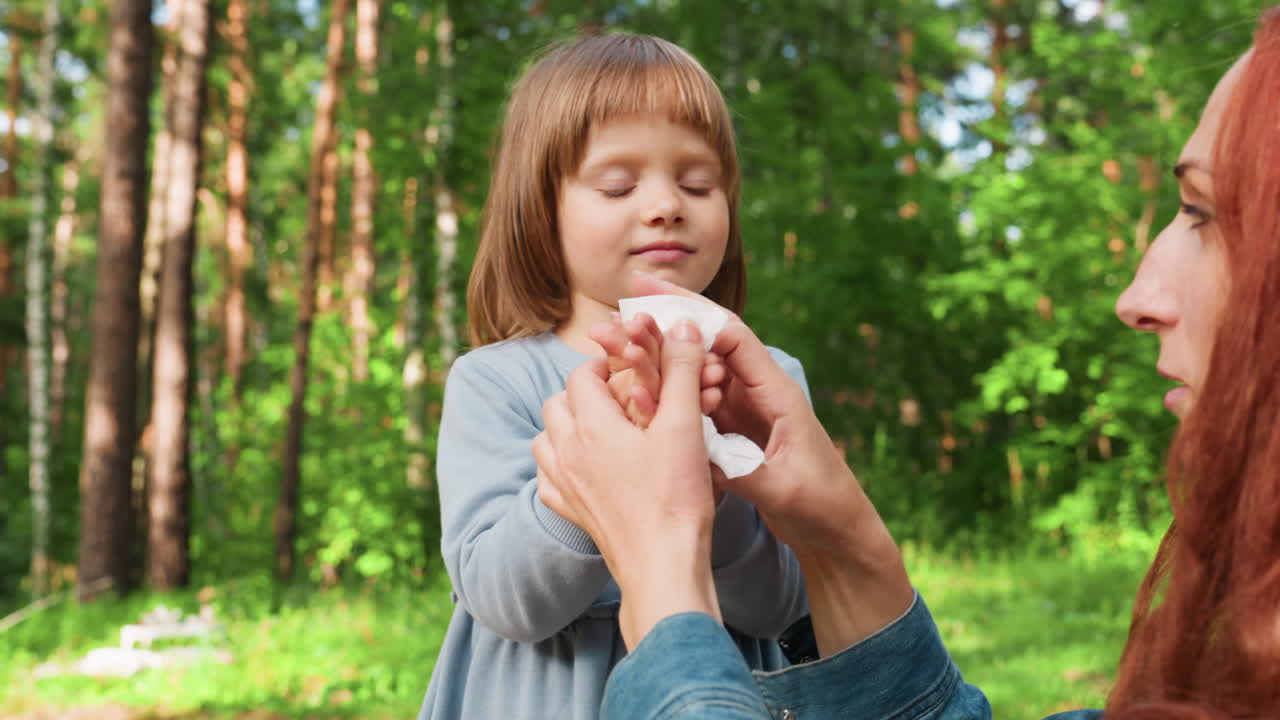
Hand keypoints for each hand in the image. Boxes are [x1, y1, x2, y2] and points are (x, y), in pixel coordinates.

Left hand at [535, 321, 721, 648]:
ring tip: (602, 429)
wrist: (663, 566)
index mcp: (592, 426)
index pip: (582, 375)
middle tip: (620, 397)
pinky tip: (586, 469)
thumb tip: (682, 326)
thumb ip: (682, 371)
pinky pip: (547, 479)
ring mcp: (565, 486)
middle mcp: (567, 452)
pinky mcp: (572, 514)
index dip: (607, 365)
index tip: (632, 369)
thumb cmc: (676, 498)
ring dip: (567, 427)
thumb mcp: (685, 426)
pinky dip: (560, 465)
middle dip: (585, 393)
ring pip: (546, 440)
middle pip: (558, 404)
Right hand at [628, 272, 913, 654]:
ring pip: (693, 373)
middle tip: (620, 309)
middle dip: (665, 323)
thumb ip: (742, 469)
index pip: (730, 336)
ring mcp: (742, 410)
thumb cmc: (820, 505)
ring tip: (615, 344)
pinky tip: (632, 386)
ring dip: (657, 358)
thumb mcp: (782, 488)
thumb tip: (696, 454)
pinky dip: (665, 393)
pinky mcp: (732, 431)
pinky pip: (692, 404)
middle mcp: (756, 393)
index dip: (690, 310)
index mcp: (775, 393)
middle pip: (706, 345)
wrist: (836, 530)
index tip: (650, 292)